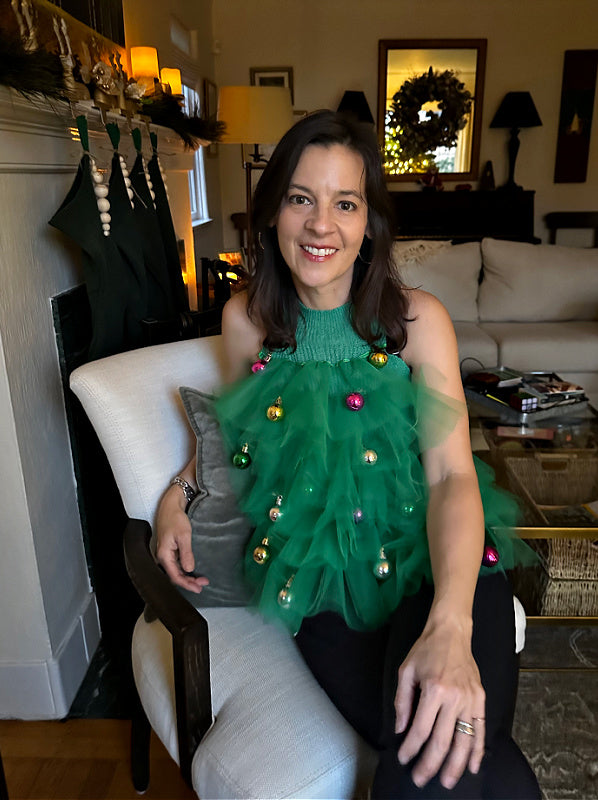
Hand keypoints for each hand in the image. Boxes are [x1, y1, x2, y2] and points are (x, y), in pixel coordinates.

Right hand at [155, 485, 209, 593]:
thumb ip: (186, 554)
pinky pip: (176, 565)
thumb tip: (189, 570)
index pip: (175, 576)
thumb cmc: (175, 519)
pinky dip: (185, 569)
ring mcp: (165, 554)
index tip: (198, 587)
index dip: (187, 584)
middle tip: (202, 585)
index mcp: (164, 555)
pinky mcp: (169, 551)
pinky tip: (192, 571)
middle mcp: (163, 557)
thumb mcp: (184, 536)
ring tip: (200, 580)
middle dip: (188, 582)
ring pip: (176, 571)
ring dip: (187, 577)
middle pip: (175, 576)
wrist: (170, 506)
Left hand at [395, 616, 484, 790]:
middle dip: (430, 764)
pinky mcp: (481, 700)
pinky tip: (473, 767)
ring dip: (455, 765)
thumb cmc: (426, 650)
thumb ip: (402, 701)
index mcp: (433, 689)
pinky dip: (478, 751)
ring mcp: (471, 700)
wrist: (452, 632)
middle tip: (420, 779)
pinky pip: (481, 729)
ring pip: (464, 741)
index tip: (403, 760)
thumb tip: (401, 730)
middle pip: (442, 740)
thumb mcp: (406, 671)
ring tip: (446, 782)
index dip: (410, 748)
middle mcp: (454, 698)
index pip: (420, 729)